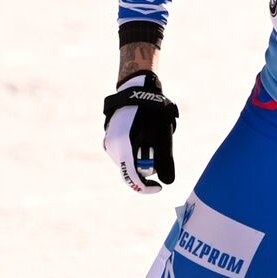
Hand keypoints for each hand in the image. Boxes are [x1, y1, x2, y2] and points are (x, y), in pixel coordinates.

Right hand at [102, 71, 178, 193]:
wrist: (136, 89)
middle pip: (130, 169)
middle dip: (146, 167)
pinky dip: (134, 150)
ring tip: (152, 136)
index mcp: (123, 147)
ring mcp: (109, 142)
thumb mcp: (163, 136)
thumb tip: (167, 182)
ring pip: (127, 161)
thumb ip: (165, 161)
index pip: (132, 177)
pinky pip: (124, 153)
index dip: (146, 188)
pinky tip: (143, 134)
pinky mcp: (110, 138)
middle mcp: (112, 147)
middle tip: (160, 150)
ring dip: (140, 157)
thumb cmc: (151, 113)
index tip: (159, 187)